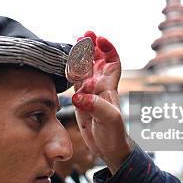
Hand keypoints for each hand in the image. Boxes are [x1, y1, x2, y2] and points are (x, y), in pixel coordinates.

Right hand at [71, 31, 132, 173]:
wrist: (110, 149)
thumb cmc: (114, 134)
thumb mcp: (108, 119)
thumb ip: (95, 105)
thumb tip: (78, 96)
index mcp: (109, 87)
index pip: (112, 62)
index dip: (108, 49)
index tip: (99, 40)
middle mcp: (100, 87)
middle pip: (97, 61)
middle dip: (93, 46)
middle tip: (86, 34)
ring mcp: (90, 94)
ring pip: (86, 69)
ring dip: (82, 56)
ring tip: (77, 42)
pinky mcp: (81, 102)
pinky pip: (76, 81)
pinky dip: (72, 71)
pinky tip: (68, 64)